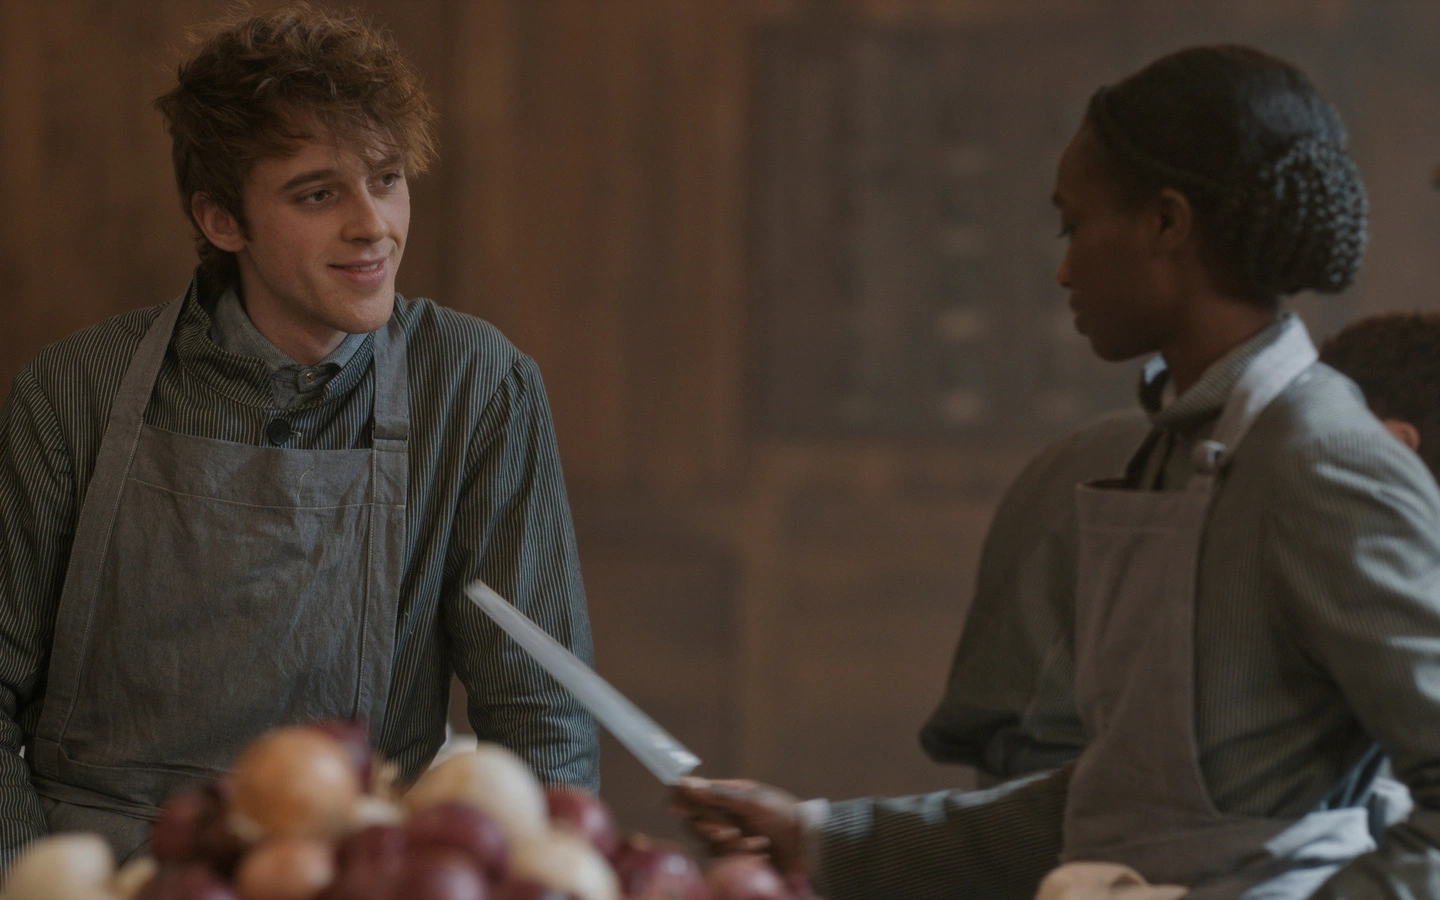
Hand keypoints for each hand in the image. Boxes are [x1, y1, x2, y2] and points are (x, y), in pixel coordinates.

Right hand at [671, 777, 804, 877]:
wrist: (807, 846)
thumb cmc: (782, 815)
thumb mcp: (751, 802)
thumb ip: (717, 795)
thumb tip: (683, 782)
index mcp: (724, 794)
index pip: (691, 794)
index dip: (680, 799)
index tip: (678, 809)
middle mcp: (722, 815)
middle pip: (694, 823)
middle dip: (711, 829)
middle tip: (732, 831)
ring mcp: (728, 838)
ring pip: (708, 844)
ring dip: (733, 846)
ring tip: (759, 843)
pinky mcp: (734, 858)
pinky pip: (722, 860)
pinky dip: (740, 858)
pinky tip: (760, 854)